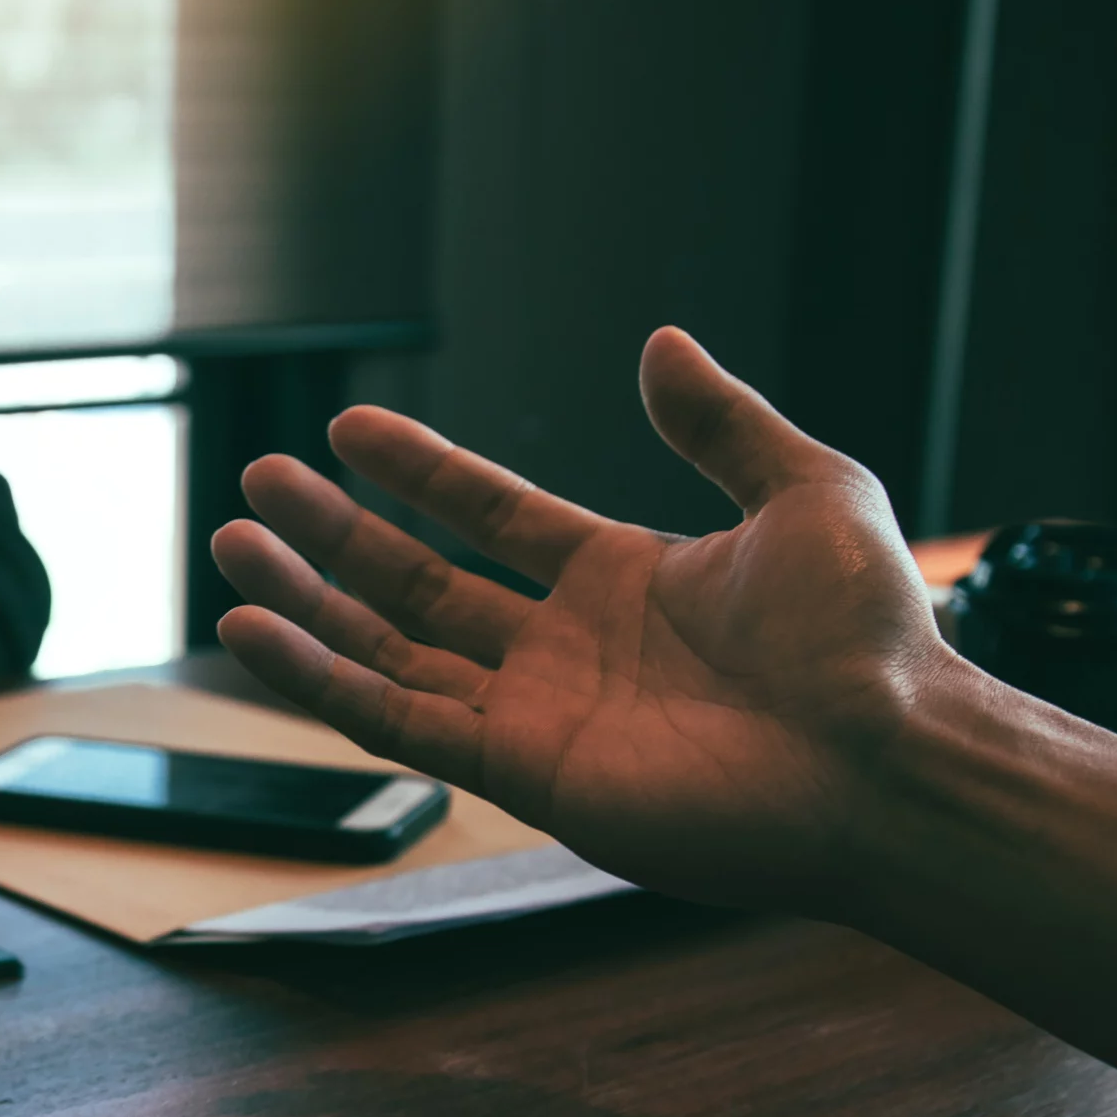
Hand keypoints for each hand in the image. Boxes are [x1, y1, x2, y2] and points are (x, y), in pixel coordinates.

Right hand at [213, 326, 960, 916]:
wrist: (884, 759)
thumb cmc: (868, 638)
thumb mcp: (808, 490)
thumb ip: (719, 422)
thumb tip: (660, 342)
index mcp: (623, 579)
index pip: (490, 514)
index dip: (419, 471)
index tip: (350, 429)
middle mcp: (565, 647)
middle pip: (418, 582)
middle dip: (335, 535)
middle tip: (260, 484)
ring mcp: (536, 714)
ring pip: (388, 651)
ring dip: (307, 602)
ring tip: (232, 547)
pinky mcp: (521, 774)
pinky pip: (395, 722)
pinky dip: (318, 681)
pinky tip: (256, 633)